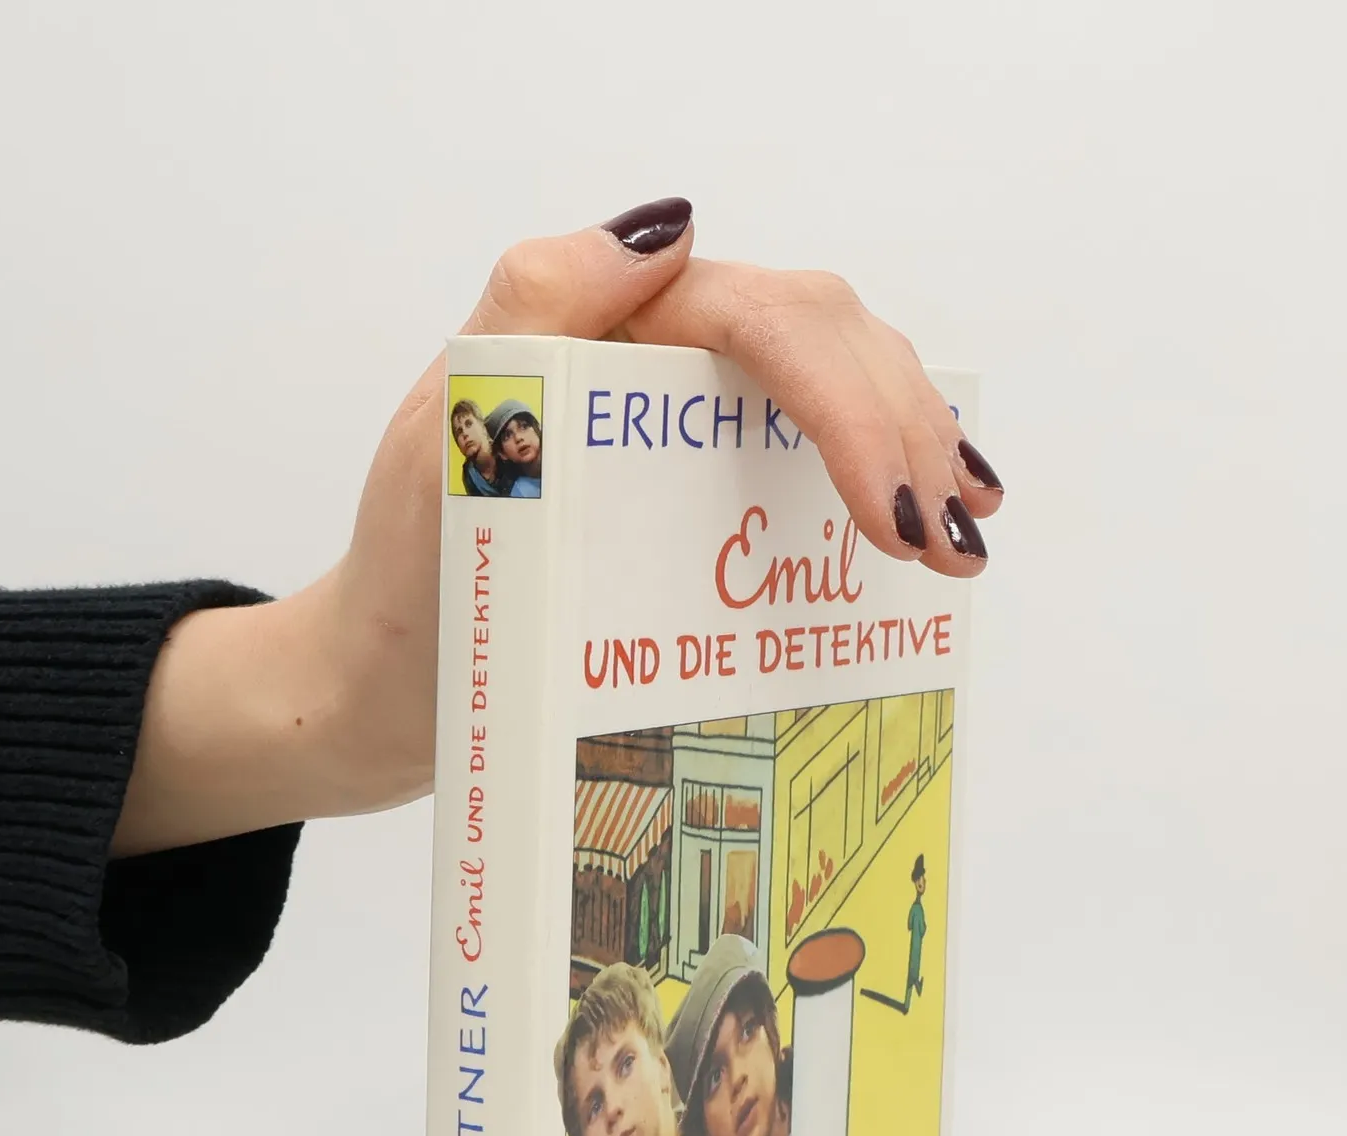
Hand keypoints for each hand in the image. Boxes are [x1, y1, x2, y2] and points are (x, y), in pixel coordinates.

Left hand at [113, 199, 1000, 855]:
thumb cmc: (407, 584)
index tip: (889, 516)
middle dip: (901, 426)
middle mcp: (651, 358)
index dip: (847, 403)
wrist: (382, 695)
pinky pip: (803, 449)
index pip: (764, 319)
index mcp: (603, 329)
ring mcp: (676, 421)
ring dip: (915, 440)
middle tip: (941, 544)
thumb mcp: (448, 439)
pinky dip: (880, 470)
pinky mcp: (690, 485)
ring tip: (964, 529)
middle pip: (819, 336)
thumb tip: (675, 229)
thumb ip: (534, 309)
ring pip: (833, 379)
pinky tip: (931, 515)